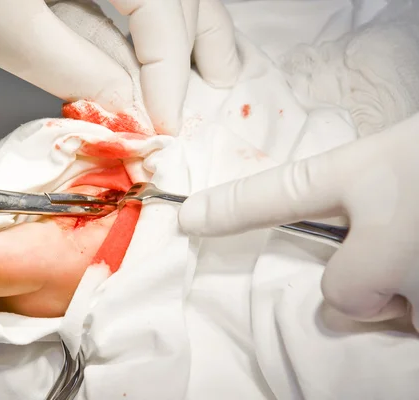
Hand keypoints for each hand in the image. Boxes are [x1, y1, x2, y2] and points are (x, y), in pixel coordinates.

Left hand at [0, 0, 239, 134]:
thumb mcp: (5, 27)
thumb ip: (76, 68)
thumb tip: (131, 110)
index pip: (162, 6)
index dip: (169, 69)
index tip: (165, 123)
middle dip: (195, 45)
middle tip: (211, 95)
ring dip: (187, 33)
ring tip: (214, 73)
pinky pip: (128, 0)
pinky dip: (146, 30)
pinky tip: (158, 57)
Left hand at [179, 113, 418, 328]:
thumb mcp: (410, 151)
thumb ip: (371, 178)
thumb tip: (351, 202)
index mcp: (374, 171)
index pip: (283, 193)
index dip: (231, 210)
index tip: (190, 219)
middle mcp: (391, 227)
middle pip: (342, 292)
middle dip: (359, 287)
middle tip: (398, 259)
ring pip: (388, 314)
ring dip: (409, 297)